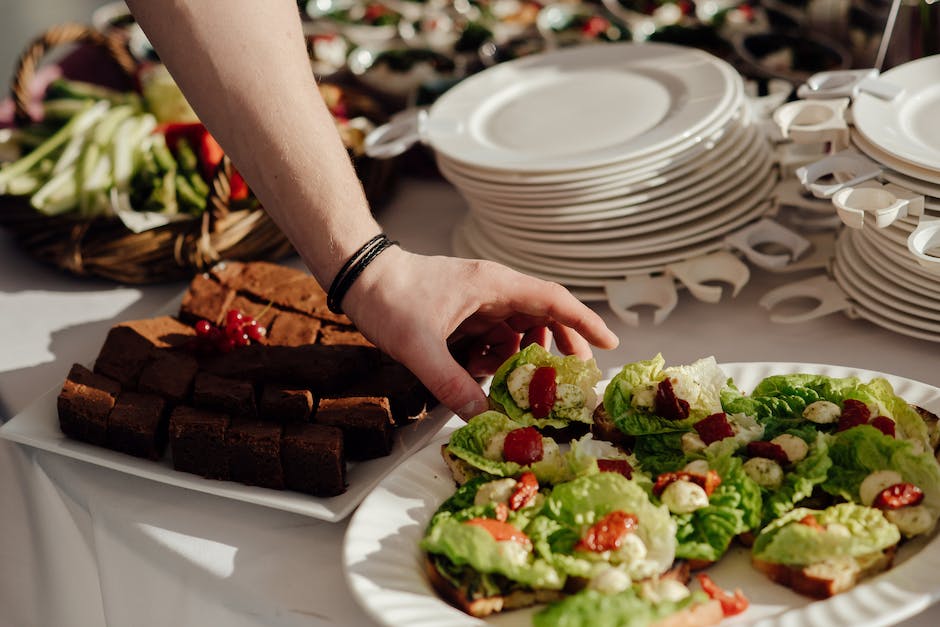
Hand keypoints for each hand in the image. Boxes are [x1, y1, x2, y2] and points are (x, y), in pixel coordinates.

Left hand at [341, 247, 618, 419]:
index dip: (585, 321)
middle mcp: (493, 289)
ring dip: (521, 355)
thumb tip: (483, 418)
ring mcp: (480, 299)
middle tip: (572, 379)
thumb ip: (451, 385)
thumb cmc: (390, 299)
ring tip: (516, 383)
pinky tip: (479, 372)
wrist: (359, 276)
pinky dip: (495, 355)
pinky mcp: (465, 311)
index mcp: (493, 286)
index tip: (611, 343)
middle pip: (543, 315)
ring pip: (518, 328)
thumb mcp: (419, 347)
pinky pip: (495, 334)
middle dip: (559, 345)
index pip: (553, 299)